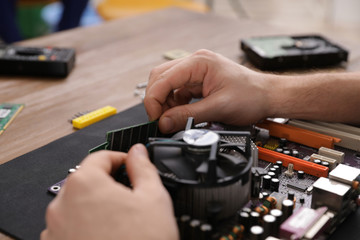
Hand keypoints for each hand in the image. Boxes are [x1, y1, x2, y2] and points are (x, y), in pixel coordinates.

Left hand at [41, 144, 178, 239]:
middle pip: (87, 181)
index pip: (100, 156)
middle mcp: (61, 205)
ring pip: (79, 205)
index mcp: (84, 184)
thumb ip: (144, 167)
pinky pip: (71, 227)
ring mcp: (55, 230)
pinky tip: (109, 236)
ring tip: (122, 221)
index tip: (131, 165)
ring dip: (98, 205)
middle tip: (131, 196)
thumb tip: (138, 152)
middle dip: (110, 183)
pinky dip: (87, 225)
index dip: (121, 158)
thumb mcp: (153, 197)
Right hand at [144, 49, 272, 132]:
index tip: (155, 118)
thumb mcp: (218, 108)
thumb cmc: (251, 95)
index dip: (154, 100)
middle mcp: (195, 63)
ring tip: (170, 119)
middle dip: (156, 100)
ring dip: (164, 103)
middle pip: (160, 78)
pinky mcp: (198, 82)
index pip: (163, 78)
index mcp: (199, 62)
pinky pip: (177, 91)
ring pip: (166, 85)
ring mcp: (196, 72)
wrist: (268, 96)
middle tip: (159, 120)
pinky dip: (174, 104)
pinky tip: (179, 114)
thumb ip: (188, 116)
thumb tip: (164, 123)